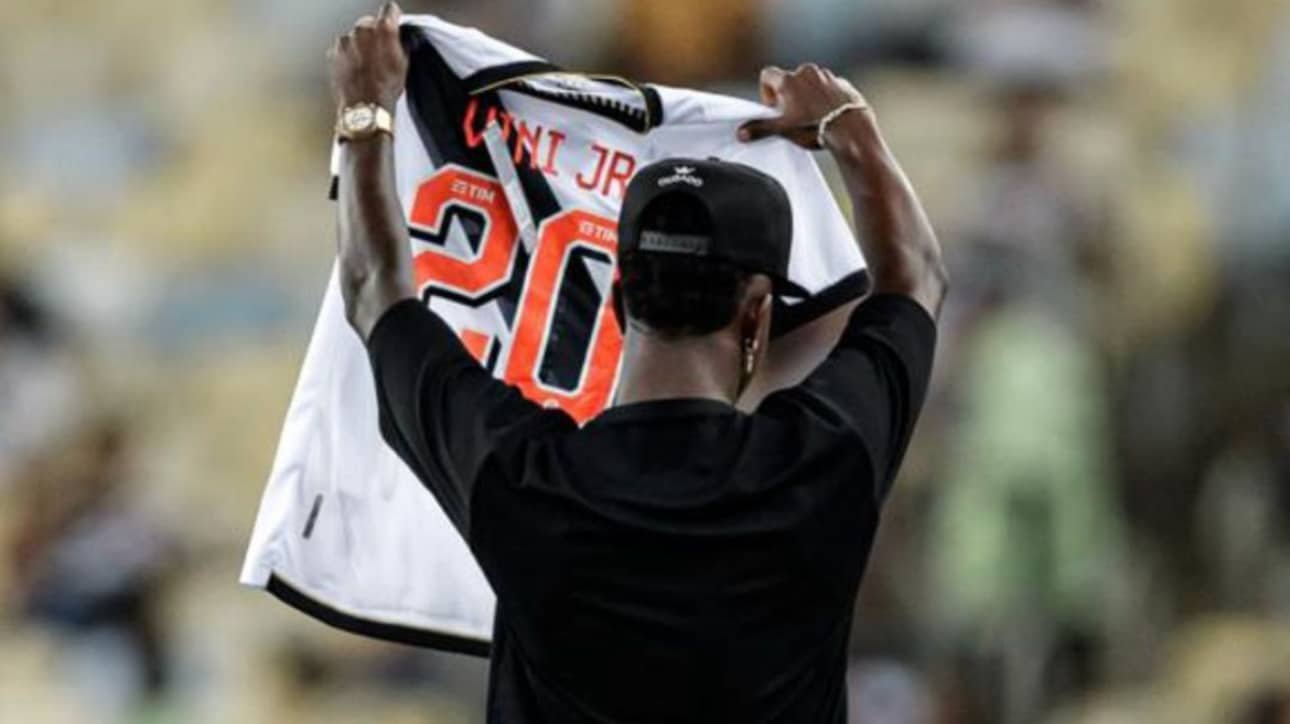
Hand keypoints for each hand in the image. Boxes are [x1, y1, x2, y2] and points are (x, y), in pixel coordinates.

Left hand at [328, 2, 407, 111]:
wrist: (365, 108)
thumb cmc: (385, 89)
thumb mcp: (404, 64)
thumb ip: (401, 44)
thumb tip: (399, 40)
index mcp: (382, 29)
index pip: (389, 9)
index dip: (393, 18)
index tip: (394, 25)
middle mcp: (361, 30)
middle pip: (369, 22)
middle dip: (375, 34)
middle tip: (382, 52)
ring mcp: (345, 41)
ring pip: (355, 36)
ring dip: (361, 45)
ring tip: (369, 65)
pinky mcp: (333, 53)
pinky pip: (344, 48)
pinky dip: (349, 56)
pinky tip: (357, 70)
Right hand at [738, 64, 869, 148]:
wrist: (850, 130)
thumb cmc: (816, 128)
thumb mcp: (783, 131)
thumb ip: (760, 129)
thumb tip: (742, 132)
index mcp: (789, 80)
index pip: (767, 75)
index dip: (766, 92)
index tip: (773, 108)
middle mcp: (807, 73)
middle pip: (789, 80)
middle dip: (787, 96)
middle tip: (791, 116)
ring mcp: (827, 77)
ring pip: (810, 83)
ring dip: (807, 96)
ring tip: (811, 118)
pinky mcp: (843, 84)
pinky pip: (829, 88)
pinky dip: (825, 98)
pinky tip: (827, 115)